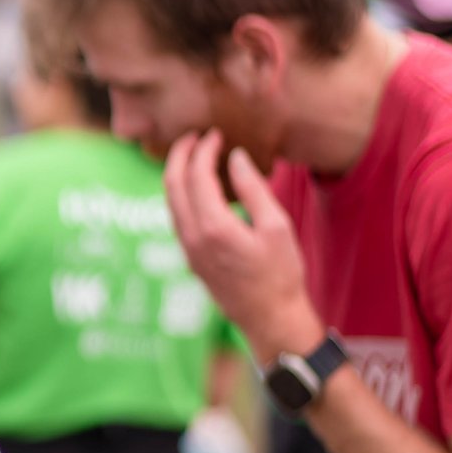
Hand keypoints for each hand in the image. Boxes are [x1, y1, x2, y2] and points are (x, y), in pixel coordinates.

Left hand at [162, 132, 322, 362]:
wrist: (270, 318)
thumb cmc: (281, 273)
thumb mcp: (277, 226)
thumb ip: (253, 189)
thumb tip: (236, 157)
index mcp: (214, 227)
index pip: (197, 176)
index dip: (203, 149)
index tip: (215, 134)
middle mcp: (192, 238)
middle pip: (172, 185)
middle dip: (180, 155)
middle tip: (193, 135)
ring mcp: (187, 250)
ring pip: (169, 202)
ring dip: (177, 174)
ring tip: (193, 154)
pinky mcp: (190, 258)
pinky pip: (176, 217)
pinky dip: (181, 194)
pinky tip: (197, 186)